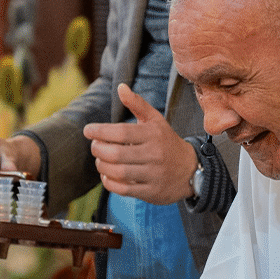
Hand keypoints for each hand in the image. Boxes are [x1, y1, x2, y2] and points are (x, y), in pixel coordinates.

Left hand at [84, 83, 197, 204]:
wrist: (191, 170)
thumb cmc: (166, 142)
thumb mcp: (156, 121)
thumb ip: (137, 104)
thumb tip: (120, 87)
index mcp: (153, 134)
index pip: (121, 132)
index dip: (100, 131)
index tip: (88, 130)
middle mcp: (154, 154)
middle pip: (115, 153)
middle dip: (98, 149)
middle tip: (94, 146)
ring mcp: (153, 174)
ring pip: (117, 172)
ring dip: (102, 166)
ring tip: (100, 160)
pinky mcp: (151, 191)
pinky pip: (123, 189)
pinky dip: (109, 182)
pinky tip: (107, 175)